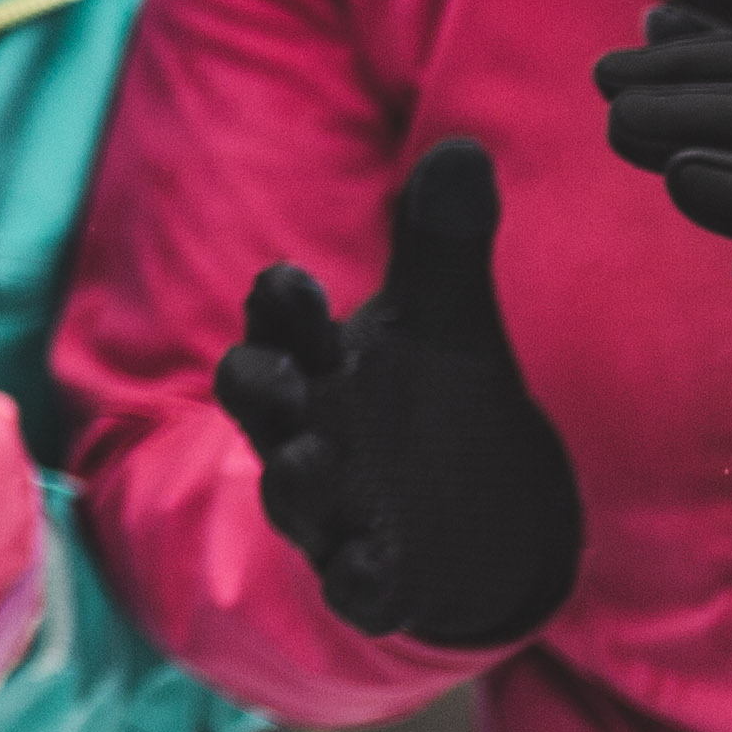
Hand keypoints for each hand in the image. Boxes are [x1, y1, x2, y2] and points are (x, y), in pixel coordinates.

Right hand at [217, 139, 580, 646]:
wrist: (475, 518)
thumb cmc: (430, 403)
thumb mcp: (443, 319)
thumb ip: (443, 240)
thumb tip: (467, 146)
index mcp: (320, 362)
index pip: (280, 324)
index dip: (279, 306)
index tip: (292, 281)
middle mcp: (311, 429)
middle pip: (257, 404)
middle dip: (256, 388)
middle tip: (276, 376)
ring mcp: (335, 506)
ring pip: (290, 494)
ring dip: (291, 479)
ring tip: (309, 460)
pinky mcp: (376, 574)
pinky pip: (351, 585)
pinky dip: (357, 581)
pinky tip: (377, 569)